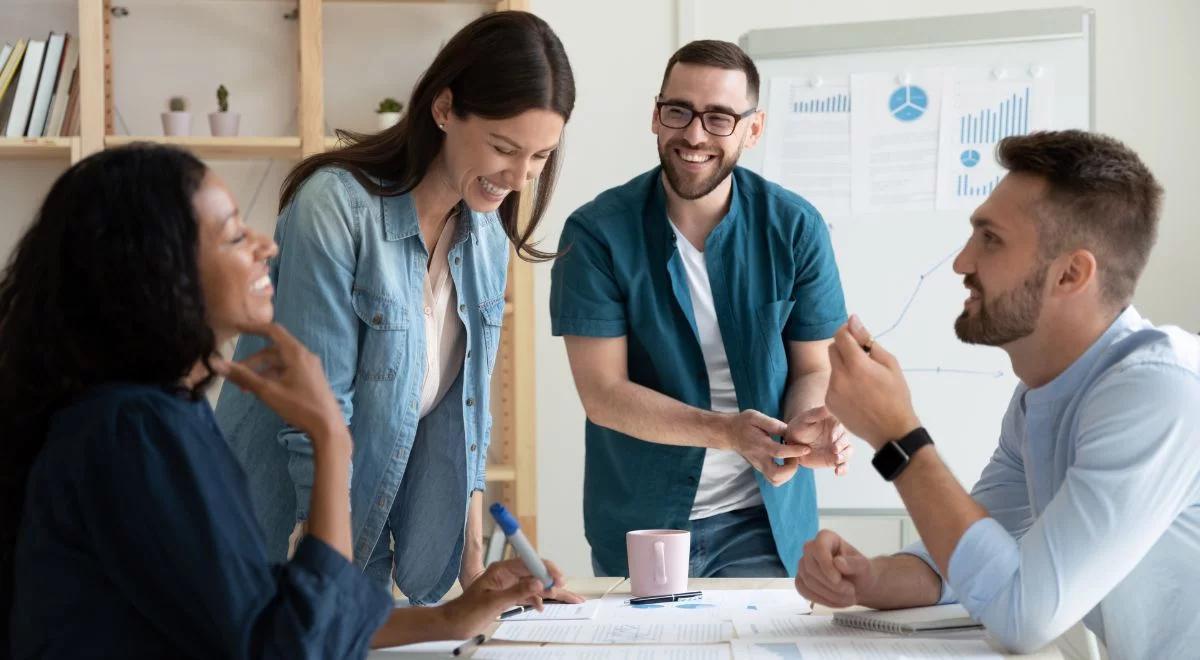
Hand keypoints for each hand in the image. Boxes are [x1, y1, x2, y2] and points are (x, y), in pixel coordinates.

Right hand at [213, 323, 346, 447]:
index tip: (236, 328)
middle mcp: (304, 355)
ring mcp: (310, 367)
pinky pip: (288, 371)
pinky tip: (263, 391)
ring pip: (280, 363)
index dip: (253, 327)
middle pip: (273, 351)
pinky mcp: (311, 378)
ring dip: (262, 371)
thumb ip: (243, 376)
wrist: (328, 426)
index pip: (272, 331)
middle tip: (236, 376)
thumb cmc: (299, 406)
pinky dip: (273, 376)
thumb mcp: (268, 391)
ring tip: (246, 389)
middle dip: (253, 361)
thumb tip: (217, 364)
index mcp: (296, 353)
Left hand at [435, 559, 582, 638]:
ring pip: (535, 585)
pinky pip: (529, 594)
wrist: (453, 624)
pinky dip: (538, 600)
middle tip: (567, 590)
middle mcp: (507, 575)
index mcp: (501, 570)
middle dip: (553, 581)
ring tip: (568, 599)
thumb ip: (516, 592)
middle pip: (536, 573)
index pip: (529, 562)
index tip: (558, 578)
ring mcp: (509, 585)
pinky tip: (543, 606)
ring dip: (550, 592)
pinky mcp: (508, 595)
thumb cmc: (466, 612)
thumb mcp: (492, 603)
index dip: (546, 569)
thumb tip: (538, 583)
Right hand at [723, 410, 812, 485]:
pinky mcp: (761, 469)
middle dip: (791, 469)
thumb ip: (772, 424)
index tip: (806, 448)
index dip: (794, 451)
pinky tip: (786, 462)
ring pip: (775, 480)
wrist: (729, 433)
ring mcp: (759, 466)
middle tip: (794, 456)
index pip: (779, 452)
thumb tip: (789, 431)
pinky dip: (784, 475)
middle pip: (776, 475)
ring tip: (791, 459)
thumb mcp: (755, 417)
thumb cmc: (743, 423)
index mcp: (760, 445)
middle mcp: (759, 459)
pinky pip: (774, 479)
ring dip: (788, 473)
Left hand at [785, 406, 852, 475]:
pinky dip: (844, 469)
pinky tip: (838, 472)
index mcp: (835, 422)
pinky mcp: (834, 459)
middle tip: (834, 450)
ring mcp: (838, 447)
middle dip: (842, 445)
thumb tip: (829, 405)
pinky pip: (843, 465)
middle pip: (847, 440)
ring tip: (836, 460)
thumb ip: (817, 413)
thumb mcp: (806, 418)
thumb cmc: (799, 426)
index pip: (843, 425)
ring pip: (848, 452)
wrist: (792, 442)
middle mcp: (839, 435)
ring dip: (845, 457)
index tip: (832, 436)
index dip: (838, 432)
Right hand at [795, 530, 877, 607]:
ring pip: (808, 581)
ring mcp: (803, 565)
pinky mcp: (801, 580)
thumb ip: (854, 563)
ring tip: (848, 598)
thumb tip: (838, 562)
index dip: (825, 564)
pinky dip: (822, 600)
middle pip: (811, 567)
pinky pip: (805, 591)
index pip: (818, 547)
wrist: (857, 586)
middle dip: (831, 585)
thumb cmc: (860, 572)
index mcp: (826, 538)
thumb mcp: (864, 567)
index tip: (838, 579)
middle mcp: (811, 549)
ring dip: (829, 595)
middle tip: (851, 592)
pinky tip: (836, 601)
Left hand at [826, 315, 920, 449]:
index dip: (847, 330)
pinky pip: (832, 384)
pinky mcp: (829, 402)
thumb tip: (853, 320)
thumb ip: (868, 340)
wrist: (892, 431)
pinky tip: (857, 394)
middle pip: (832, 349)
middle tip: (863, 357)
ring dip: (844, 366)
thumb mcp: (890, 363)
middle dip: (845, 347)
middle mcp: (839, 377)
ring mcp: (832, 391)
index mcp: (856, 365)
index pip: (840, 336)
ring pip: (833, 367)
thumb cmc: (896, 395)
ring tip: (863, 380)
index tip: (856, 334)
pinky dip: (842, 382)